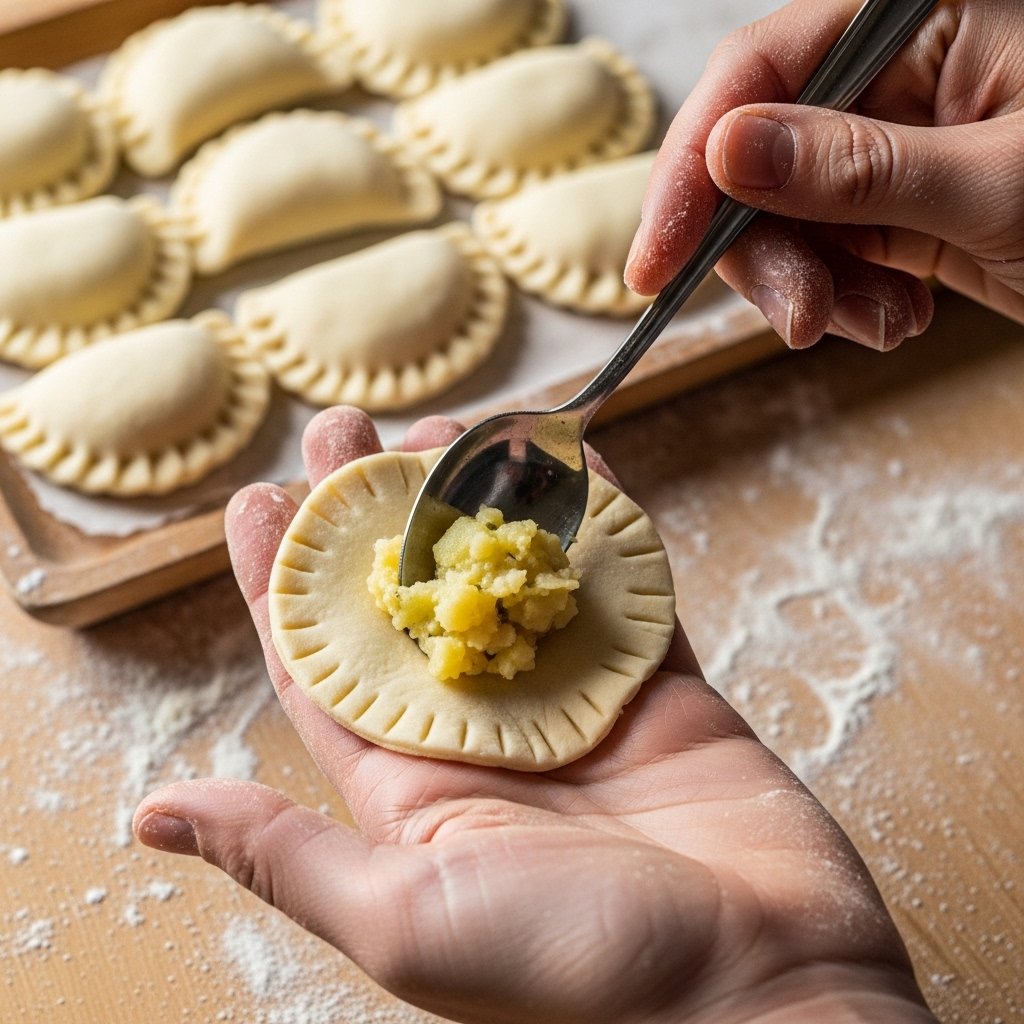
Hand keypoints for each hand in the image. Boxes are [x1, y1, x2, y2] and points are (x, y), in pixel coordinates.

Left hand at [134, 406, 935, 1023]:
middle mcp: (484, 737)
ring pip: (512, 580)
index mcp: (413, 788)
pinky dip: (594, 520)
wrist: (765, 994)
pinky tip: (566, 458)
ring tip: (448, 430)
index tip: (262, 499)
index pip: (322, 666)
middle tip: (352, 431)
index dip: (284, 581)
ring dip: (478, 502)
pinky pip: (617, 584)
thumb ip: (286, 854)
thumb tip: (154, 815)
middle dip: (375, 514)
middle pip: (413, 601)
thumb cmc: (578, 977)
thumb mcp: (405, 919)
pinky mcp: (655, 686)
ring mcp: (574, 704)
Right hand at [626, 0, 1023, 350]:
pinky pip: (825, 257)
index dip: (696, 163)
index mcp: (923, 22)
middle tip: (797, 318)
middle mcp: (893, 77)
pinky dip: (845, 302)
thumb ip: (857, 167)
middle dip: (765, 251)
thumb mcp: (995, 183)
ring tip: (877, 323)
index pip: (763, 68)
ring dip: (810, 289)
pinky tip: (897, 318)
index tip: (656, 258)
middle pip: (758, 156)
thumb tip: (728, 151)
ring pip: (784, 220)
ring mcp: (888, 148)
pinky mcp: (893, 210)